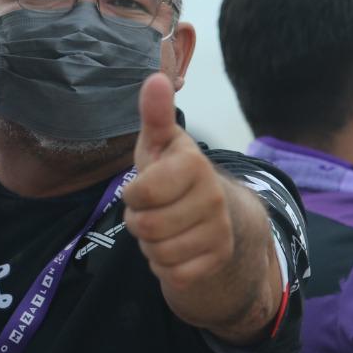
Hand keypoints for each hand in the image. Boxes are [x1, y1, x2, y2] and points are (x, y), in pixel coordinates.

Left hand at [123, 73, 233, 293]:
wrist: (211, 214)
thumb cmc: (172, 173)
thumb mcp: (159, 143)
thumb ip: (155, 114)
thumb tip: (155, 78)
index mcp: (194, 165)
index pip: (141, 192)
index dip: (133, 193)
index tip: (142, 186)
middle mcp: (213, 197)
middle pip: (145, 226)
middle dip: (138, 220)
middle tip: (152, 209)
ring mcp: (219, 231)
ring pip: (157, 252)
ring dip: (150, 243)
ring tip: (164, 226)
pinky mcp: (218, 260)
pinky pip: (172, 274)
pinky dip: (164, 265)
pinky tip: (175, 247)